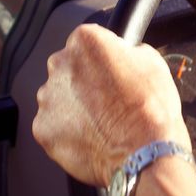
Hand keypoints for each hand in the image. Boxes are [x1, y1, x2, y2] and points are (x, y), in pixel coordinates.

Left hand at [28, 24, 189, 185]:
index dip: (103, 59)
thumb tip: (124, 56)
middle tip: (108, 101)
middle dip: (84, 82)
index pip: (87, 42)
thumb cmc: (150, 110)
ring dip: (74, 107)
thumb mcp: (152, 62)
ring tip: (101, 123)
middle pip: (68, 69)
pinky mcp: (43, 128)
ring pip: (58, 98)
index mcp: (86, 42)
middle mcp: (60, 65)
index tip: (113, 73)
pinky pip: (53, 125)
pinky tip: (91, 137)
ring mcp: (48, 98)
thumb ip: (127, 52)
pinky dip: (67, 132)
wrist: (144, 153)